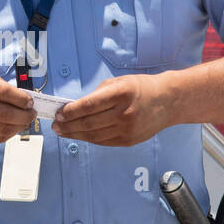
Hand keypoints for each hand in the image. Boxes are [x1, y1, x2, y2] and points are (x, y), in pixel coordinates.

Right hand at [0, 71, 34, 143]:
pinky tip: (13, 128)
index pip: (5, 92)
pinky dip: (9, 134)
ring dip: (20, 126)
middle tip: (32, 113)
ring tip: (25, 121)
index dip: (22, 99)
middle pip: (6, 114)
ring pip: (4, 129)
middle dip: (25, 115)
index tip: (30, 101)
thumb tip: (21, 95)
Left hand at [52, 74, 172, 145]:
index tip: (58, 113)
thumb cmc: (141, 88)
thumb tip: (75, 107)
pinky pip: (103, 142)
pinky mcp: (129, 141)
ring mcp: (127, 129)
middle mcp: (125, 113)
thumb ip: (98, 94)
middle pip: (89, 122)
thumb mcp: (119, 81)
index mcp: (121, 94)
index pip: (89, 105)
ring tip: (62, 132)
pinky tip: (79, 135)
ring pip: (94, 136)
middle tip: (55, 125)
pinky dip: (88, 139)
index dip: (71, 111)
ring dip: (75, 134)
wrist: (168, 101)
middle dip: (68, 125)